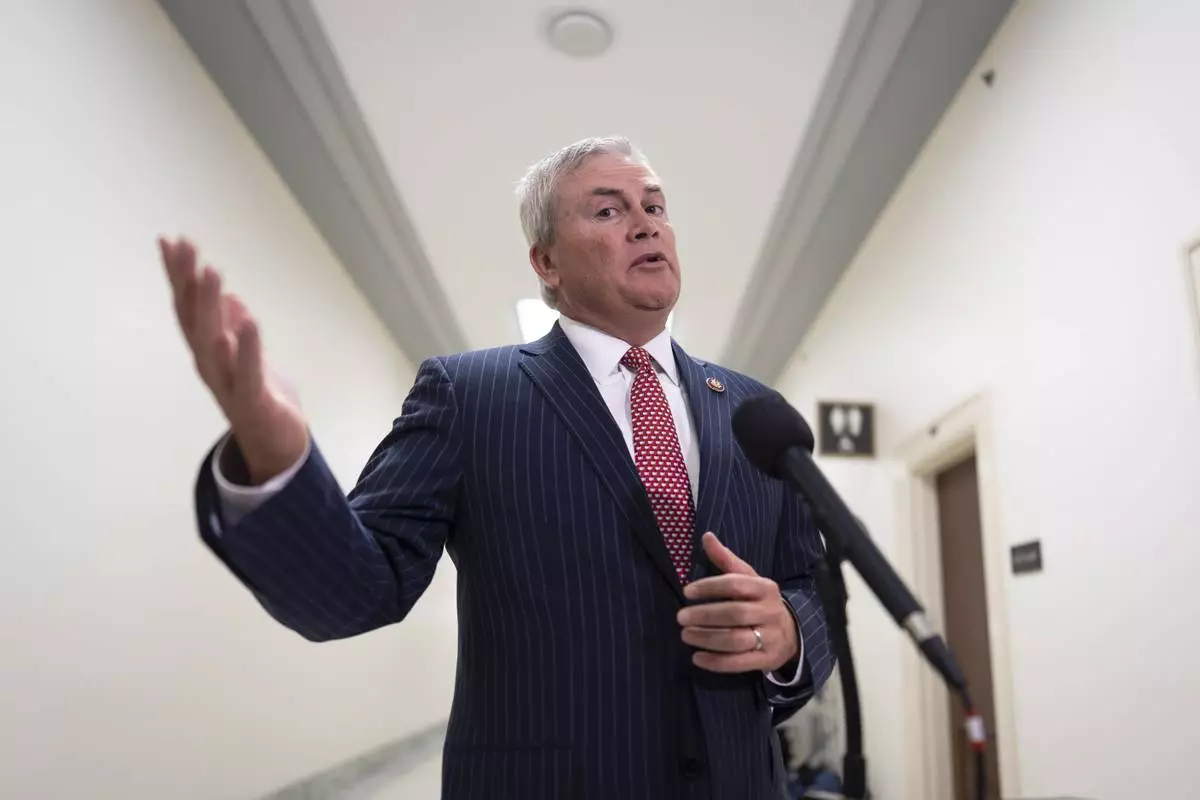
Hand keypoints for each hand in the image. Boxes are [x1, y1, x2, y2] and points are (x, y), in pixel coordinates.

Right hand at [159, 236, 308, 482]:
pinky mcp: (254, 403)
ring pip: (214, 342)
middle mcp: (211, 367)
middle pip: (194, 319)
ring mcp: (229, 386)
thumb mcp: (251, 359)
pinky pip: (248, 373)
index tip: (171, 241)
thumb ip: (236, 331)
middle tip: (186, 246)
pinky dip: (247, 347)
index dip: (179, 277)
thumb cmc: (263, 401)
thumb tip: (229, 299)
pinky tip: (248, 321)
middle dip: (188, 282)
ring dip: (211, 308)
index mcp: (209, 353)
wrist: (280, 450)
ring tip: (212, 272)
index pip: (189, 308)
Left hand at [676, 532, 798, 672]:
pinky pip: (739, 663)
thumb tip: (706, 536)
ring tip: (686, 635)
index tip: (687, 592)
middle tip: (680, 617)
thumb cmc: (759, 601)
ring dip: (707, 639)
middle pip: (735, 613)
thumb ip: (725, 559)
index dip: (709, 587)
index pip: (735, 584)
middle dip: (705, 616)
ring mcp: (770, 637)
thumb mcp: (748, 578)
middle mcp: (770, 611)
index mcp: (764, 588)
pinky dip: (716, 662)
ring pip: (736, 640)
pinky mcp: (766, 659)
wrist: (790, 633)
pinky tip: (697, 658)